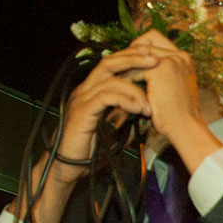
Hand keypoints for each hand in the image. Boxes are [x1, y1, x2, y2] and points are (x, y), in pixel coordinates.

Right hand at [55, 45, 164, 162]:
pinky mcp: (82, 112)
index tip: (151, 56)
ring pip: (110, 80)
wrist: (68, 166)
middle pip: (108, 63)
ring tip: (149, 106)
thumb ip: (124, 114)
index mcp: (91, 90)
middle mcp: (84, 90)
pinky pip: (105, 97)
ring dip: (134, 90)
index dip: (130, 57)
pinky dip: (124, 100)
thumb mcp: (112, 126)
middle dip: (133, 59)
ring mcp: (81, 99)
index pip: (111, 64)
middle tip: (154, 60)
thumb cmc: (90, 148)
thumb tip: (144, 108)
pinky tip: (138, 109)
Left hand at [125, 30, 204, 145]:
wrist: (185, 128)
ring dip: (125, 66)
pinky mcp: (161, 69)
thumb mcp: (172, 88)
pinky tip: (120, 89)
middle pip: (145, 42)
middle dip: (129, 56)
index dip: (139, 48)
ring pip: (137, 55)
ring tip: (115, 79)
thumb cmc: (178, 115)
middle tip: (115, 70)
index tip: (129, 63)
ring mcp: (172, 60)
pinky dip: (126, 79)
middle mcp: (180, 55)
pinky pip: (135, 69)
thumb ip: (160, 74)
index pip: (155, 38)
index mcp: (184, 58)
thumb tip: (136, 67)